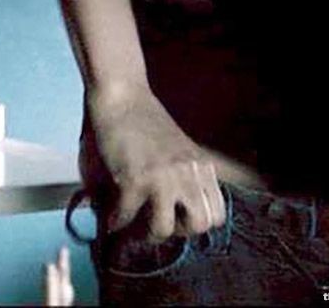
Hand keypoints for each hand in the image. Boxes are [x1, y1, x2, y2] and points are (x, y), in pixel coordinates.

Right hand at [80, 86, 225, 241]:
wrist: (121, 95)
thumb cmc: (140, 121)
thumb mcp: (173, 150)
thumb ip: (173, 180)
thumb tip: (165, 211)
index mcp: (201, 167)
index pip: (217, 214)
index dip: (195, 222)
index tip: (175, 218)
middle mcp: (188, 173)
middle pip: (199, 225)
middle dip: (176, 231)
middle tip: (156, 223)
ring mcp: (163, 177)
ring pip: (164, 229)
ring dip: (145, 233)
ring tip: (133, 225)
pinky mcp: (134, 178)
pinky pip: (126, 216)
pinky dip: (116, 221)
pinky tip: (111, 216)